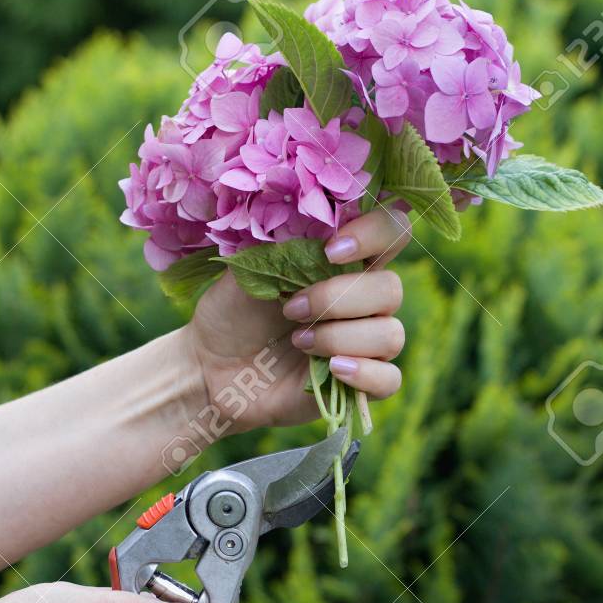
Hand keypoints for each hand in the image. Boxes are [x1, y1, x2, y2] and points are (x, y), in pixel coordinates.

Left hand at [184, 209, 411, 430]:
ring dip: (339, 337)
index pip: (392, 232)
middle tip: (291, 309)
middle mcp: (364, 301)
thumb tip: (313, 217)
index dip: (375, 234)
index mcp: (346, 262)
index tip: (331, 250)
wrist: (210, 365)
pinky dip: (365, 373)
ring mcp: (365, 344)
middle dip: (338, 299)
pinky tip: (332, 369)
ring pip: (390, 335)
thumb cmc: (233, 311)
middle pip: (391, 289)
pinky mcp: (360, 386)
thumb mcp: (250, 267)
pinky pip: (390, 380)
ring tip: (298, 342)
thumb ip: (287, 242)